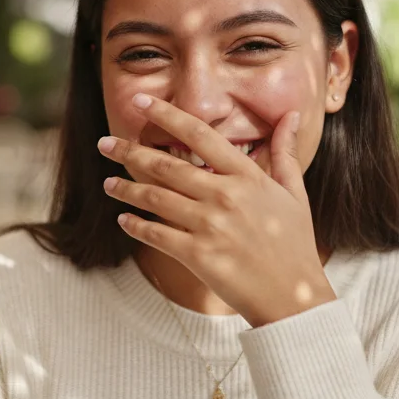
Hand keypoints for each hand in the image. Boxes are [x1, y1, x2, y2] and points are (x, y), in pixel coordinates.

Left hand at [98, 93, 336, 327]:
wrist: (293, 297)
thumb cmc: (294, 243)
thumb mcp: (294, 192)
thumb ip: (284, 152)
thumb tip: (292, 114)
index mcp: (247, 176)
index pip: (199, 134)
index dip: (166, 114)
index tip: (141, 101)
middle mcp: (225, 196)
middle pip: (166, 165)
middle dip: (129, 151)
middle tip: (104, 143)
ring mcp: (210, 226)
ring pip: (155, 198)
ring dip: (126, 189)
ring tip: (108, 184)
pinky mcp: (198, 255)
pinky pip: (156, 235)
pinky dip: (136, 226)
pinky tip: (123, 220)